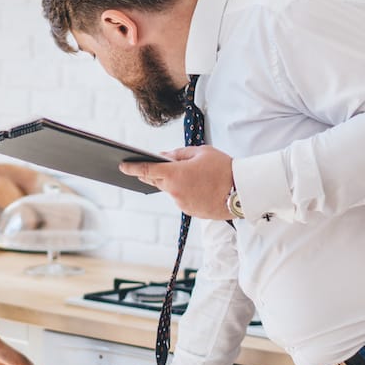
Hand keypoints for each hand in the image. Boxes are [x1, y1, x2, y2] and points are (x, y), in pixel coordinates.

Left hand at [120, 146, 234, 218]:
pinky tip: (199, 186)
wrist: (242, 192)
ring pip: (170, 190)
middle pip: (156, 181)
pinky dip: (185, 191)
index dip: (132, 167)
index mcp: (174, 174)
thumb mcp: (201, 152)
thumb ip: (178, 154)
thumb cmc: (223, 168)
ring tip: (194, 174)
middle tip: (153, 165)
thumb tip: (163, 157)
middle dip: (154, 173)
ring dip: (175, 182)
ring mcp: (181, 204)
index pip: (146, 170)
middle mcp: (174, 192)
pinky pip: (181, 199)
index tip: (122, 165)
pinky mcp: (190, 211)